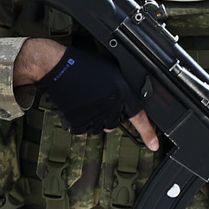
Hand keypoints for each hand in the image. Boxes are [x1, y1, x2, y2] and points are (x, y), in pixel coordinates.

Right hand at [29, 46, 157, 149]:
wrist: (54, 65)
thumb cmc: (78, 63)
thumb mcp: (108, 67)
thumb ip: (119, 84)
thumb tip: (125, 93)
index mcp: (121, 91)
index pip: (139, 116)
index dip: (148, 133)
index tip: (154, 145)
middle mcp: (110, 105)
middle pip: (113, 123)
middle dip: (106, 116)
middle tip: (95, 102)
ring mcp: (93, 115)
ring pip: (97, 129)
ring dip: (92, 121)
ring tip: (82, 103)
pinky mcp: (77, 120)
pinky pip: (80, 131)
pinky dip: (76, 123)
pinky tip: (73, 109)